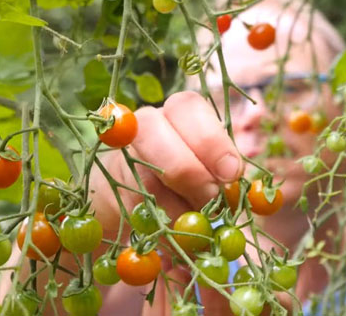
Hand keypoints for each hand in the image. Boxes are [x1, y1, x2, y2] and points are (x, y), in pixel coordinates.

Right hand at [89, 91, 243, 314]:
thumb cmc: (190, 178)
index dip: (212, 140)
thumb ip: (223, 174)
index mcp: (180, 111)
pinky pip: (134, 207)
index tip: (231, 174)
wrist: (138, 195)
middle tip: (210, 201)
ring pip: (144, 172)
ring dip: (175, 207)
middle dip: (189, 170)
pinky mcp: (109, 186)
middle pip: (155, 130)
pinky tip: (174, 238)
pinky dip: (160, 228)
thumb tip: (235, 191)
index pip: (190, 107)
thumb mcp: (212, 169)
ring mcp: (123, 153)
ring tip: (195, 226)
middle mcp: (146, 123)